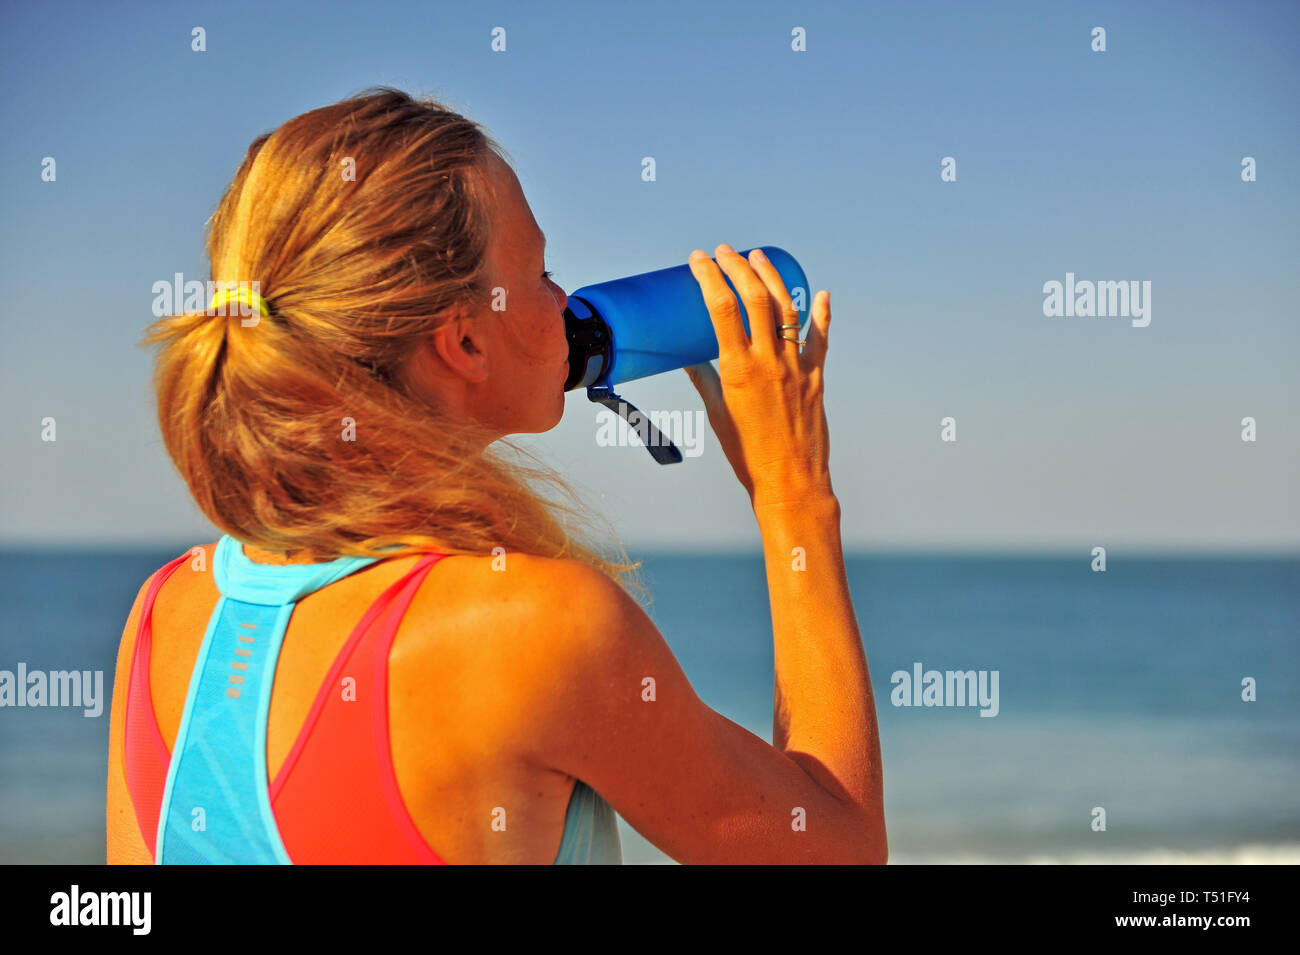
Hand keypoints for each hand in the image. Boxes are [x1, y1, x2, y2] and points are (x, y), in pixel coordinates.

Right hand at [684, 244, 833, 507]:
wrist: (791, 482)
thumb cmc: (748, 455)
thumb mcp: (718, 414)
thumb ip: (704, 380)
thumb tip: (688, 358)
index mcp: (738, 370)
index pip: (721, 308)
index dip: (709, 277)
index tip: (698, 259)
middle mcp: (769, 361)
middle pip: (755, 297)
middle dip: (738, 266)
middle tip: (725, 251)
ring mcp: (796, 366)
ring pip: (788, 308)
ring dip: (772, 277)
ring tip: (760, 258)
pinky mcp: (816, 377)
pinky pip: (820, 337)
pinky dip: (821, 313)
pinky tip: (819, 293)